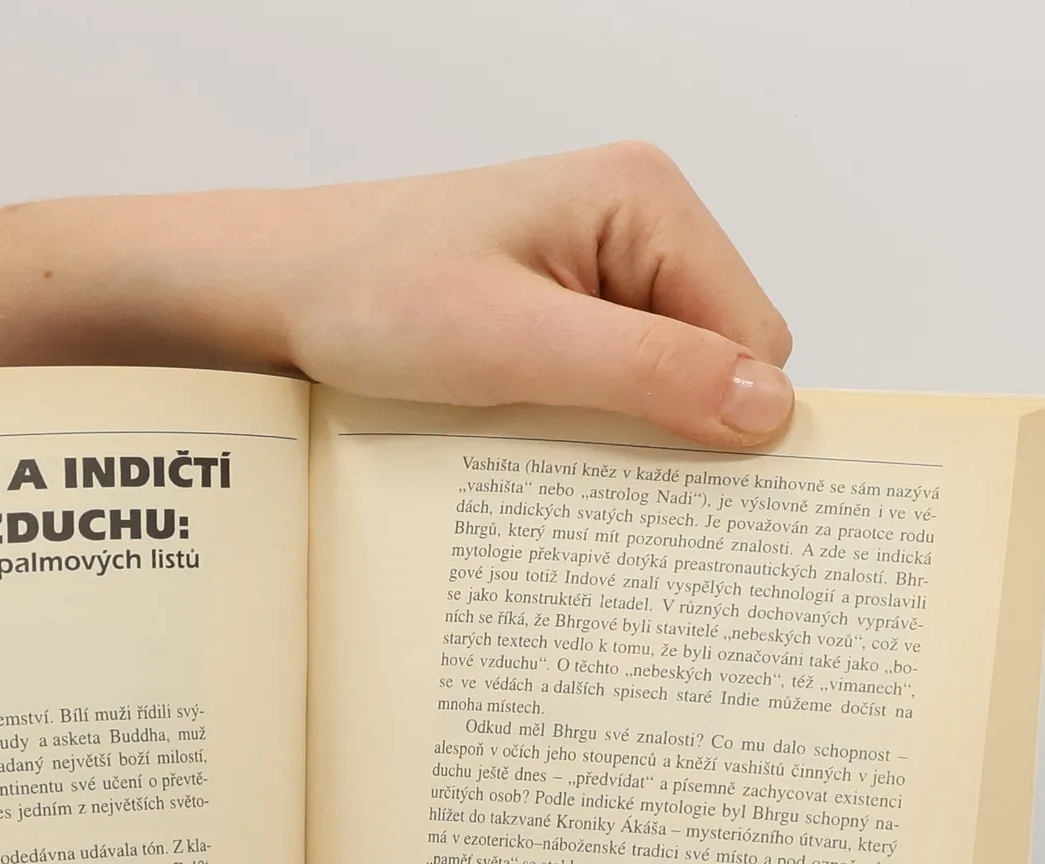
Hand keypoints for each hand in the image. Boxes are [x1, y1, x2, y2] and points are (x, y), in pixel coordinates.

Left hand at [253, 144, 795, 445]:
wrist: (274, 294)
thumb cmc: (373, 296)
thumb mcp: (517, 344)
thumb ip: (647, 372)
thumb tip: (770, 409)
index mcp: (646, 201)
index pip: (756, 335)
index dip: (722, 416)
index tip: (671, 482)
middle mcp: (634, 227)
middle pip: (717, 363)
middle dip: (670, 428)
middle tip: (591, 470)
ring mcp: (596, 273)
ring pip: (664, 387)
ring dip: (621, 435)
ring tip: (546, 450)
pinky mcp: (559, 316)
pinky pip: (611, 391)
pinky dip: (584, 431)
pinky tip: (532, 443)